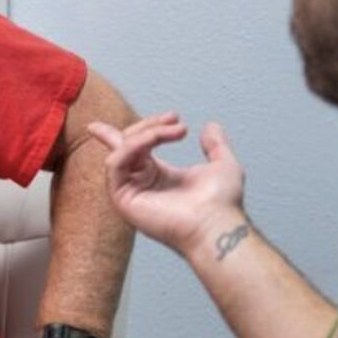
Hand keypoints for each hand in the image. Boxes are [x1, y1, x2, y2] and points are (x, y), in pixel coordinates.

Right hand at [87, 114, 247, 259]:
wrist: (217, 223)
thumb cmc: (222, 205)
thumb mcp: (223, 165)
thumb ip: (216, 145)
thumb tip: (210, 127)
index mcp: (159, 177)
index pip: (135, 149)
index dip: (138, 129)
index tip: (172, 114)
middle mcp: (142, 184)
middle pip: (125, 144)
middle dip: (148, 126)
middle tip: (175, 119)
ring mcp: (131, 193)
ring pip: (120, 150)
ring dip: (145, 133)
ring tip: (174, 130)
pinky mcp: (123, 199)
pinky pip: (114, 164)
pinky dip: (131, 146)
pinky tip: (153, 140)